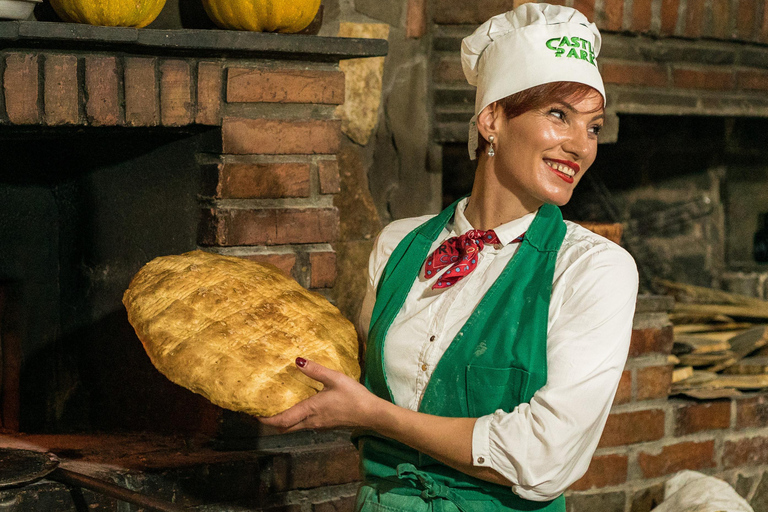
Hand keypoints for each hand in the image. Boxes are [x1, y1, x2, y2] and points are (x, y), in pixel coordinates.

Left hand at [258, 358, 381, 432]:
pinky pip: (305, 425)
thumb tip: (296, 361)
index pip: (282, 421)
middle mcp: (311, 422)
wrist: (372, 414)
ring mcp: (319, 425)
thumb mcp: (335, 378)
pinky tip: (300, 407)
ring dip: (285, 421)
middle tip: (263, 412)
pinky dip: (297, 419)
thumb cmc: (354, 396)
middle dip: (273, 423)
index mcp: (309, 410)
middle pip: (286, 428)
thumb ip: (315, 370)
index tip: (255, 415)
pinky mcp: (327, 425)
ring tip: (278, 408)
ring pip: (295, 427)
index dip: (266, 420)